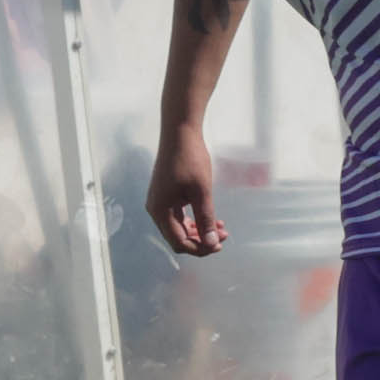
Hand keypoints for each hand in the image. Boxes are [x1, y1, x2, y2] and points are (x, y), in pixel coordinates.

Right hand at [145, 122, 224, 255]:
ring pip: (179, 227)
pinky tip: (211, 217)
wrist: (180, 132)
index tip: (219, 243)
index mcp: (160, 211)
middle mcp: (156, 209)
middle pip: (178, 237)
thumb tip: (211, 243)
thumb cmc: (190, 160)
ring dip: (199, 230)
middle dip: (201, 240)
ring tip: (220, 226)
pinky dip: (194, 219)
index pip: (179, 242)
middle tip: (223, 235)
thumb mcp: (201, 192)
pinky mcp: (165, 194)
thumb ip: (205, 219)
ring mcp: (159, 202)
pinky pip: (178, 215)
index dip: (200, 247)